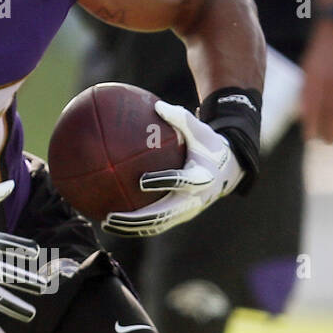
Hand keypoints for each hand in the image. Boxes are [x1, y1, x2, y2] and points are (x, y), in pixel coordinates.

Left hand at [102, 101, 243, 236]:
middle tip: (111, 216)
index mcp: (202, 177)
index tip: (142, 181)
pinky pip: (155, 224)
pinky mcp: (180, 217)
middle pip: (163, 215)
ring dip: (131, 228)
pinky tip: (113, 221)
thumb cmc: (207, 145)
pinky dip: (135, 226)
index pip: (181, 182)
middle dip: (137, 220)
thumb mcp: (199, 129)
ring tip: (106, 223)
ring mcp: (186, 212)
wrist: (227, 169)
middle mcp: (194, 200)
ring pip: (156, 225)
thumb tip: (156, 105)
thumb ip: (179, 118)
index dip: (163, 182)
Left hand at [301, 21, 332, 141]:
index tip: (309, 138)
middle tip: (326, 142)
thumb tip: (304, 118)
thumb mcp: (308, 72)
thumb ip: (307, 94)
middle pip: (331, 113)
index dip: (312, 125)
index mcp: (317, 78)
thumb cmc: (319, 55)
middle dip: (329, 130)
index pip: (313, 108)